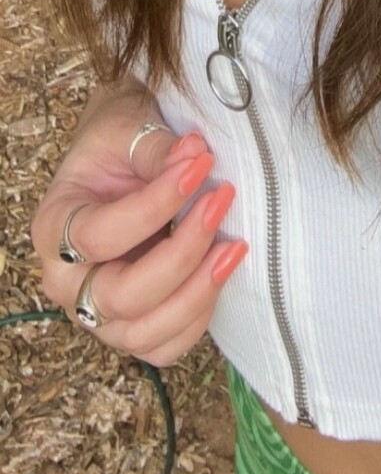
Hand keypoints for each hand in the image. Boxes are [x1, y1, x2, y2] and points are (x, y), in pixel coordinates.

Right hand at [30, 87, 248, 364]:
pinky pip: (166, 346)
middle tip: (222, 202)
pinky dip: (199, 316)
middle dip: (181, 254)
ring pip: (144, 332)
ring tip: (234, 245)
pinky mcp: (132, 328)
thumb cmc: (119, 142)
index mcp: (53, 227)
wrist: (123, 156)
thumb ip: (156, 149)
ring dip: (197, 291)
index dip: (153, 206)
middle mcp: (67, 282)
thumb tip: (195, 156)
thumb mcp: (128, 128)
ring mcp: (98, 313)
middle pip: (119, 297)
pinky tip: (223, 269)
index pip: (98, 236)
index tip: (200, 166)